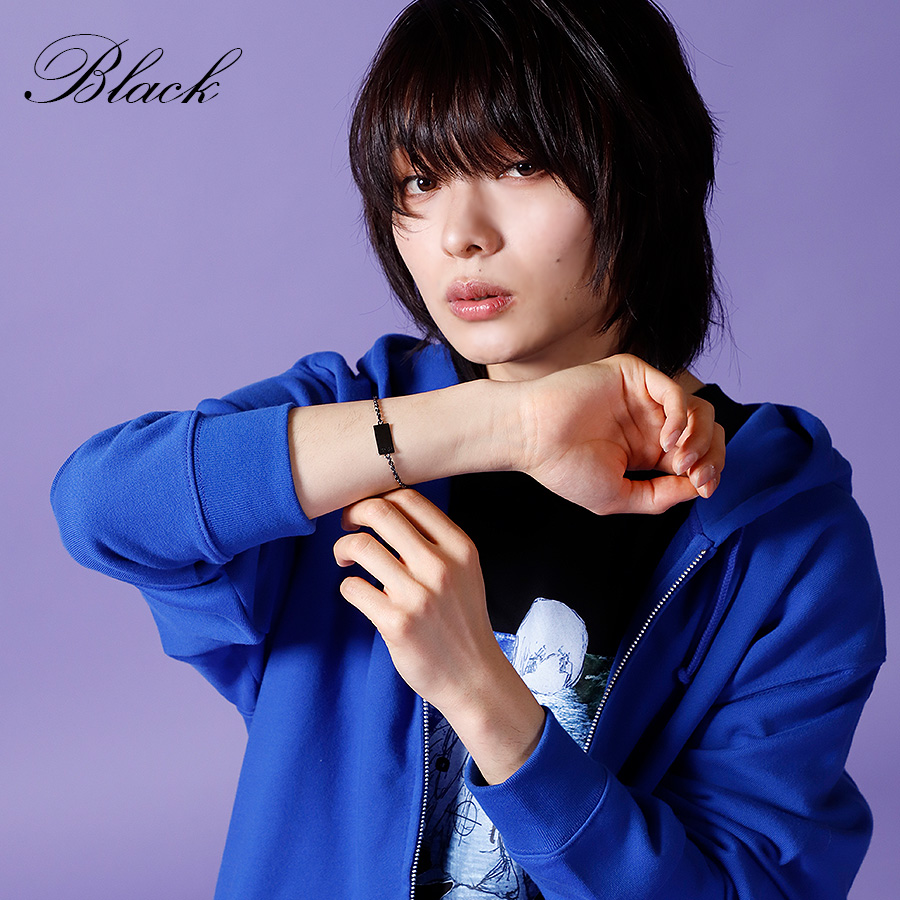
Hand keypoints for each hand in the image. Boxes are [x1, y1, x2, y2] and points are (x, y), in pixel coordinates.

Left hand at [333, 489, 544, 782]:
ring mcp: (418, 596)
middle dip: (354, 513)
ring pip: (361, 546)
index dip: (379, 498)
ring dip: (343, 548)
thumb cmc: (462, 621)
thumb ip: (436, 542)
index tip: (368, 512)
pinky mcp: (396, 623)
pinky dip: (348, 586)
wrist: (474, 677)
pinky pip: (353, 587)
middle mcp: (440, 566)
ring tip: (344, 558)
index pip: (409, 499)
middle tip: (347, 527)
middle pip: (381, 513)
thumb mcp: (465, 571)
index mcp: (459, 547)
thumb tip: (387, 511)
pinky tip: (358, 592)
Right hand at [519, 354, 723, 514]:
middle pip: (706, 431)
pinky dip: (681, 415)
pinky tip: (666, 438)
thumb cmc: (564, 468)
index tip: (704, 488)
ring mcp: (644, 398)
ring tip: (679, 459)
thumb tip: (699, 488)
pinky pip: (674, 390)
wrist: (532, 438)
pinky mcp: (633, 376)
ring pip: (698, 410)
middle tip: (696, 474)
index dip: (709, 471)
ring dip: (699, 437)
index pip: (697, 455)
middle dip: (711, 455)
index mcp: (647, 450)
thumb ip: (660, 496)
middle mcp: (650, 422)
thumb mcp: (618, 497)